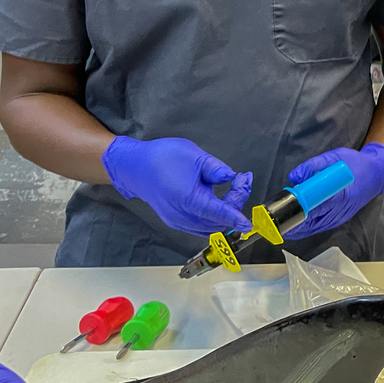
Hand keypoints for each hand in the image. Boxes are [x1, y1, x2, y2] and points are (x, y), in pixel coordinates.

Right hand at [102, 136, 252, 235]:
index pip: (219, 213)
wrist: (135, 166)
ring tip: (232, 188)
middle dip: (235, 203)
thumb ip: (215, 169)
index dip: (236, 217)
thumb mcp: (194, 156)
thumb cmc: (162, 158)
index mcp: (188, 199)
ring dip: (225, 212)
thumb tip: (230, 177)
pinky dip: (214, 216)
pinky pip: (201, 226)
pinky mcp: (175, 221)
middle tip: (242, 181)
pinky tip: (218, 199)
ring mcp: (178, 221)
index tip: (248, 223)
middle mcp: (182, 216)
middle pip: (218, 220)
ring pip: (210, 226)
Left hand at [283, 142, 383, 238]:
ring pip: (314, 227)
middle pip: (311, 221)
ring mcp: (339, 216)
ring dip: (295, 229)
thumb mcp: (336, 157)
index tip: (280, 212)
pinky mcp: (338, 219)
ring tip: (277, 229)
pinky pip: (319, 227)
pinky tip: (293, 229)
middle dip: (291, 224)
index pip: (314, 205)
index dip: (295, 210)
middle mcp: (340, 209)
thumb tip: (294, 176)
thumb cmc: (356, 164)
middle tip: (271, 225)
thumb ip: (314, 166)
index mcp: (340, 193)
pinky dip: (305, 229)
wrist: (376, 174)